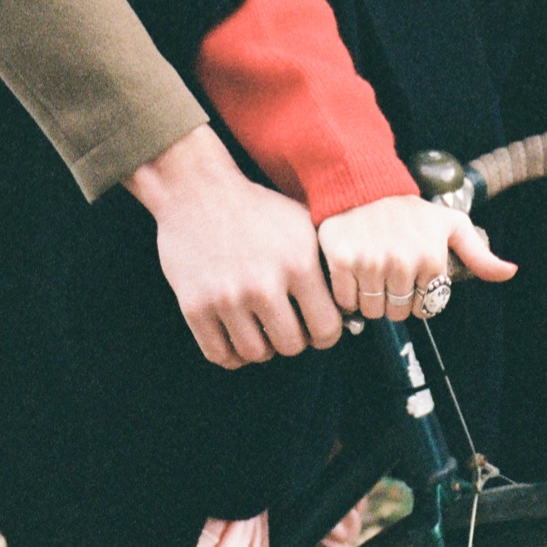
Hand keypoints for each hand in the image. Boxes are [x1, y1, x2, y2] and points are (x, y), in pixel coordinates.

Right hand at [127, 125, 340, 367]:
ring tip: (261, 330)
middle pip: (291, 346)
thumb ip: (327, 264)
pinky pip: (219, 354)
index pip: (326, 329)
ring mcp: (226, 298)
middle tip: (287, 326)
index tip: (317, 328)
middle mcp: (263, 285)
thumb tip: (351, 308)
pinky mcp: (194, 307)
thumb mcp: (302, 224)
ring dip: (262, 348)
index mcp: (298, 265)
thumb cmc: (257, 210)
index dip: (325, 334)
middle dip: (293, 340)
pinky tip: (237, 337)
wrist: (197, 191)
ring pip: (255, 354)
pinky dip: (231, 354)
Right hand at [317, 196, 514, 322]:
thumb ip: (480, 255)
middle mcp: (403, 263)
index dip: (415, 297)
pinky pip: (346, 300)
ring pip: (372, 310)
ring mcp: (371, 262)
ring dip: (370, 299)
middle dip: (393, 300)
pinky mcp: (343, 261)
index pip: (424, 307)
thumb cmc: (409, 209)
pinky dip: (347, 295)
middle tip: (387, 274)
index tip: (408, 278)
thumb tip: (510, 272)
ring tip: (370, 273)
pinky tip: (352, 273)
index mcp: (431, 258)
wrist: (364, 184)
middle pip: (397, 312)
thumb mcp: (451, 226)